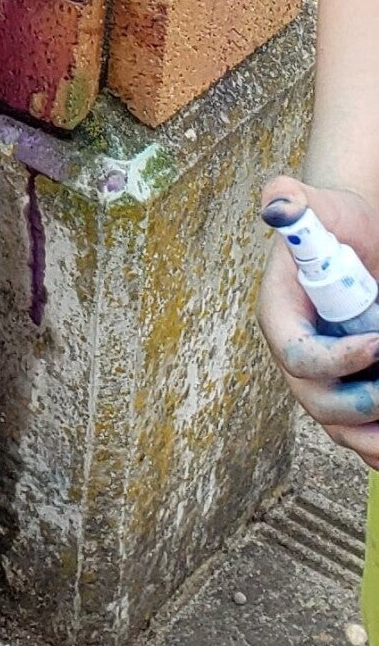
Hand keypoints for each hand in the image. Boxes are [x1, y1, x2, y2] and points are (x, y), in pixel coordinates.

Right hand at [258, 172, 378, 469]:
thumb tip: (277, 202)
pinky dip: (377, 445)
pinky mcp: (350, 389)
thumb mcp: (315, 204)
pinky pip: (360, 432)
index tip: (378, 342)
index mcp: (282, 319)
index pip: (300, 355)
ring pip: (340, 428)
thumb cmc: (333, 222)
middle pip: (318, 403)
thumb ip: (291, 200)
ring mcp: (324, 380)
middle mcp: (300, 357)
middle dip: (360, 406)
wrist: (353, 239)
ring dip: (370, 438)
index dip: (337, 359)